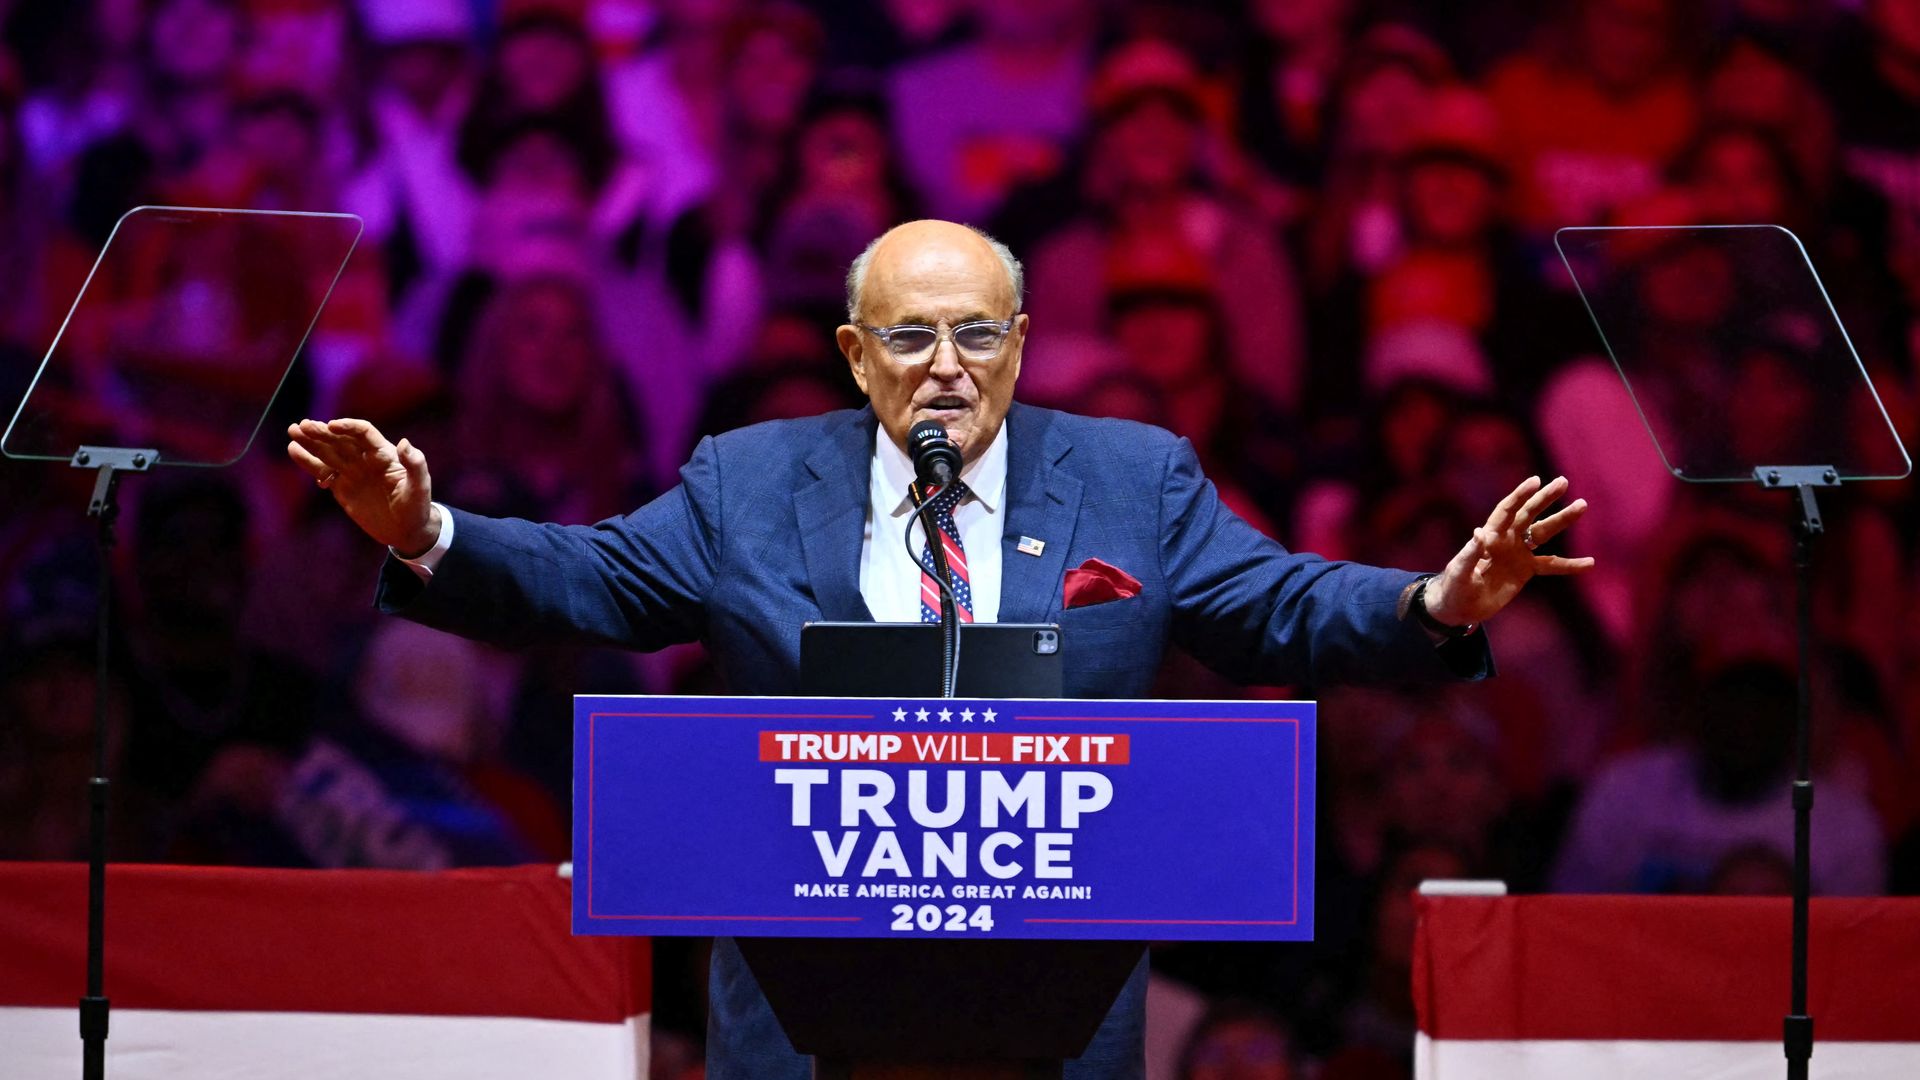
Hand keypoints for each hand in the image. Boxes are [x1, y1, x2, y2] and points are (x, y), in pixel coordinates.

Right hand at [286, 418, 438, 556]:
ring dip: (311, 441)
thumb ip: (415, 465)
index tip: (331, 425)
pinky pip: (323, 471)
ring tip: (293, 431)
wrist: (407, 531)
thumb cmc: (417, 507)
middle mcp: (366, 459)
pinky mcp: (342, 487)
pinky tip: (294, 450)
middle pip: (341, 439)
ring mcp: (352, 472)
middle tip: (302, 426)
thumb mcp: (420, 487)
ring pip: (328, 452)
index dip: (348, 427)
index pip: (364, 433)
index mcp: (385, 455)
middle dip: (322, 432)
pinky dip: (308, 461)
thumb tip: (404, 443)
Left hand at [1424, 475, 1592, 626]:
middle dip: (1545, 498)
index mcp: (1490, 536)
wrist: (1459, 607)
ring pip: (1543, 532)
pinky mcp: (1525, 570)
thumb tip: (1480, 532)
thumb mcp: (1460, 572)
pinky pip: (1551, 565)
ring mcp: (1517, 553)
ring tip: (1582, 505)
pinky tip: (1590, 562)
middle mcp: (1506, 539)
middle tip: (1563, 481)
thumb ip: (1470, 553)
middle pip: (1528, 514)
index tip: (1536, 481)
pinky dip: (1569, 565)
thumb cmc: (1454, 587)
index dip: (1520, 496)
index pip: (1506, 510)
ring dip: (1562, 520)